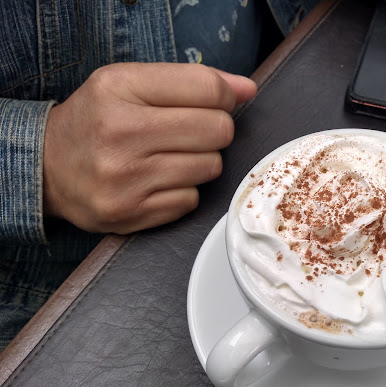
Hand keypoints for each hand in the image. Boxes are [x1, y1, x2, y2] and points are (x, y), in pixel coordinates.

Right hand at [42, 62, 256, 233]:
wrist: (46, 169)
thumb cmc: (96, 122)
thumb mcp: (129, 84)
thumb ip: (191, 81)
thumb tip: (247, 89)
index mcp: (119, 89)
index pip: (207, 88)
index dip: (225, 96)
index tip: (219, 102)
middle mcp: (120, 133)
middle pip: (218, 130)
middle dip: (214, 130)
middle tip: (191, 132)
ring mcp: (125, 178)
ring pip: (211, 167)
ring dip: (201, 161)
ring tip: (171, 156)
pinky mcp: (131, 213)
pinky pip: (192, 200)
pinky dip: (184, 190)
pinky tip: (159, 181)